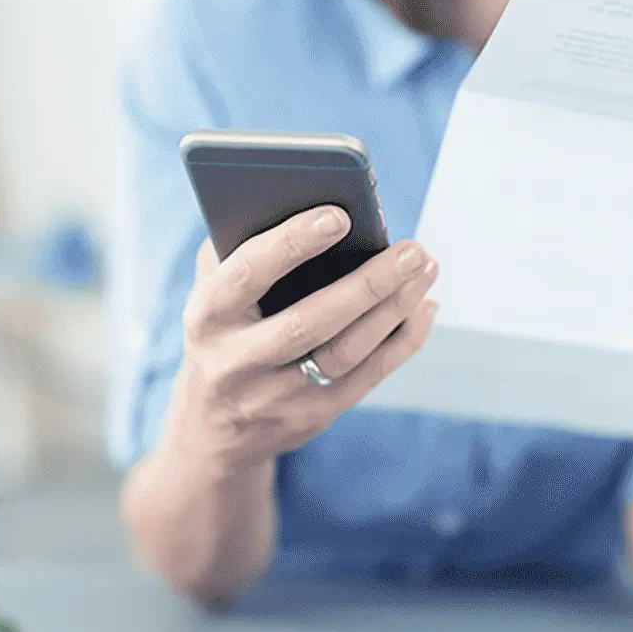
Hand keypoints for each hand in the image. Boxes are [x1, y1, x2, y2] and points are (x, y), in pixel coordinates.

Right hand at [171, 205, 438, 467]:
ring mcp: (277, 397)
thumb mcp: (212, 294)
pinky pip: (369, 376)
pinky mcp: (314, 417)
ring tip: (425, 268)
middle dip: (368, 283)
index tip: (339, 215)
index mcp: (206, 318)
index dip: (292, 244)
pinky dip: (403, 338)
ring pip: (347, 353)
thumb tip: (302, 202)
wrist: (214, 429)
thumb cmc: (223, 334)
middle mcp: (237, 362)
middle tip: (412, 249)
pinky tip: (423, 305)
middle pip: (310, 322)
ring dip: (395, 309)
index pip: (249, 275)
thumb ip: (239, 251)